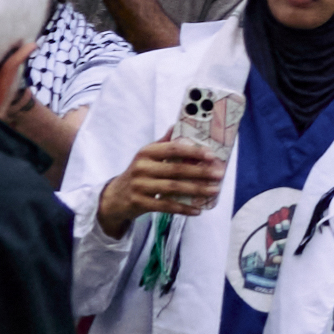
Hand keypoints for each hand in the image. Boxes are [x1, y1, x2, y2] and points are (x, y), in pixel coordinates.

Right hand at [100, 120, 222, 228]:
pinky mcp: (139, 203)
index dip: (193, 151)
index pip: (173, 148)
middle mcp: (142, 167)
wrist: (115, 197)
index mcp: (146, 152)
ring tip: (213, 190)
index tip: (212, 155)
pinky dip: (183, 208)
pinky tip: (197, 210)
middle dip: (200, 172)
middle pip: (176, 170)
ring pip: (173, 188)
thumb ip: (164, 143)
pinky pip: (166, 206)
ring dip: (196, 190)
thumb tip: (178, 124)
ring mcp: (139, 186)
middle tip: (219, 174)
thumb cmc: (138, 172)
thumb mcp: (147, 155)